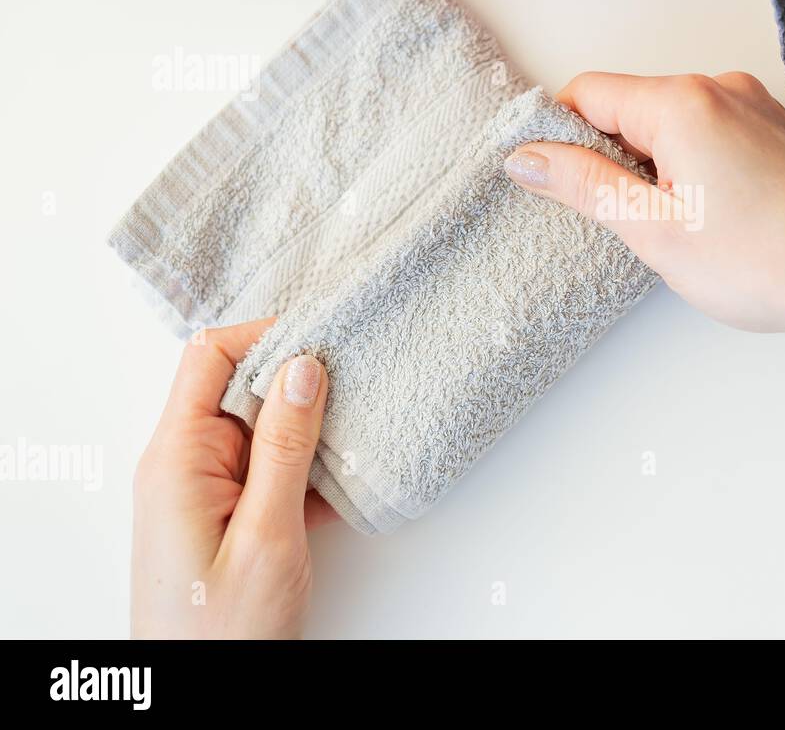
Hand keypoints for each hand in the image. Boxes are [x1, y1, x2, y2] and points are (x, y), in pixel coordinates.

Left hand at [131, 319, 335, 638]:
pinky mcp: (228, 516)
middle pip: (239, 387)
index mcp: (177, 458)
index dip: (265, 336)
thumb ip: (284, 447)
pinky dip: (308, 467)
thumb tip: (302, 366)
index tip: (324, 336)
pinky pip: (269, 468)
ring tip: (362, 426)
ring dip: (310, 428)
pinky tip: (346, 478)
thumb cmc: (223, 631)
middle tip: (358, 378)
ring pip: (262, 428)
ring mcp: (206, 490)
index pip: (208, 357)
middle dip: (299, 380)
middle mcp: (184, 465)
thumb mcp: (266, 534)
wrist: (201, 697)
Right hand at [504, 71, 784, 340]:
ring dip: (657, 169)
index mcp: (683, 101)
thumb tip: (525, 157)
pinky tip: (718, 219)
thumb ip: (582, 185)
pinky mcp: (778, 130)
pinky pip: (712, 133)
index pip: (588, 92)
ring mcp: (756, 105)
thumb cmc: (769, 264)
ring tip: (688, 229)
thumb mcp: (654, 231)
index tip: (558, 183)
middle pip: (631, 107)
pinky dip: (695, 168)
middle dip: (614, 160)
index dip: (560, 136)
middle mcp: (721, 87)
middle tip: (636, 224)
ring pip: (672, 124)